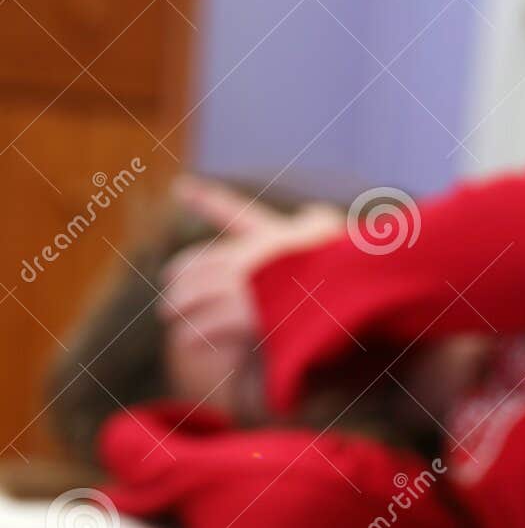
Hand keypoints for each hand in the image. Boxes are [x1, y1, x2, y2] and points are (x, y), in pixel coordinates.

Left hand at [158, 177, 346, 352]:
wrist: (353, 282)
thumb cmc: (349, 260)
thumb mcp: (333, 233)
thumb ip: (318, 223)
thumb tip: (315, 213)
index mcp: (273, 233)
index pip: (234, 212)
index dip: (206, 199)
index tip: (181, 189)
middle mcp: (253, 255)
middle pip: (204, 262)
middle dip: (182, 274)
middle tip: (168, 283)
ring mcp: (249, 283)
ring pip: (200, 293)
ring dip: (180, 306)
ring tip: (168, 316)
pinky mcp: (251, 312)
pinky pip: (213, 323)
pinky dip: (197, 332)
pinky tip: (186, 339)